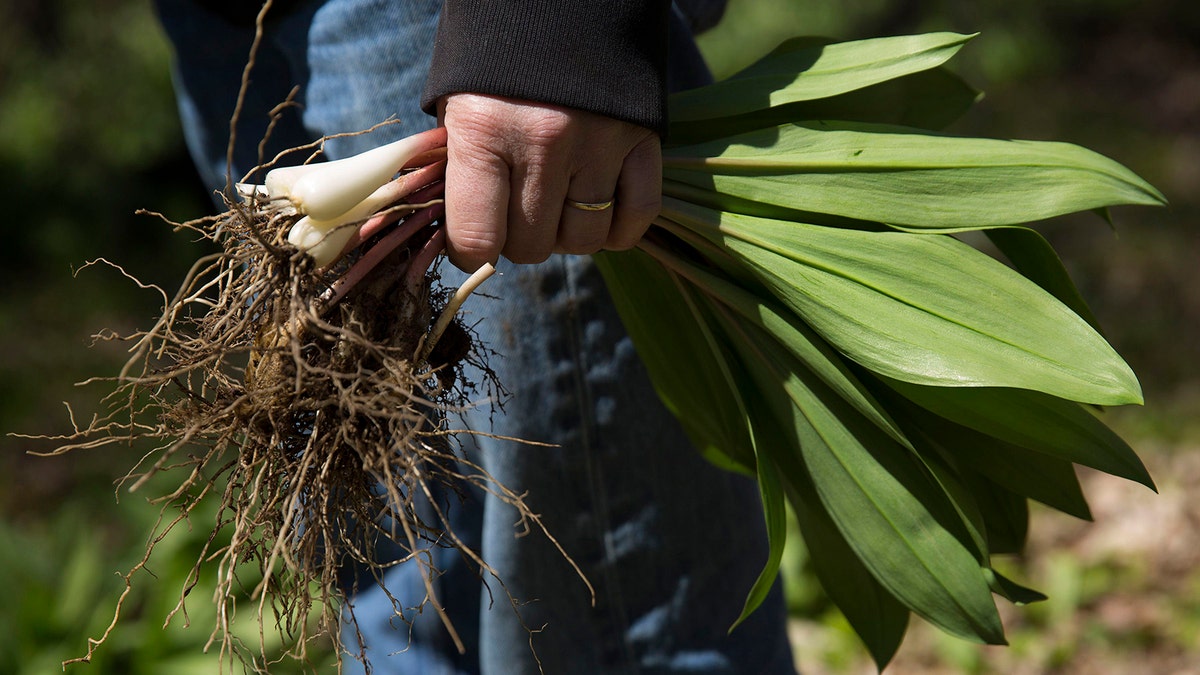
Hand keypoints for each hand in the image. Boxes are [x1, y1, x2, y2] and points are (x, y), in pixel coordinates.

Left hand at [439, 93, 661, 271]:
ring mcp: (599, 143)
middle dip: (518, 240)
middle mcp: (543, 143)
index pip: (477, 239)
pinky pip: (637, 215)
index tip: (473, 241)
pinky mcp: (642, 137)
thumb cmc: (493, 49)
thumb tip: (464, 233)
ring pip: (583, 239)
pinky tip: (600, 216)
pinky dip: (618, 229)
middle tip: (513, 210)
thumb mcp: (456, 100)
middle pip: (531, 245)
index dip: (470, 251)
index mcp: (484, 130)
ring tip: (554, 205)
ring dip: (566, 234)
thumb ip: (461, 167)